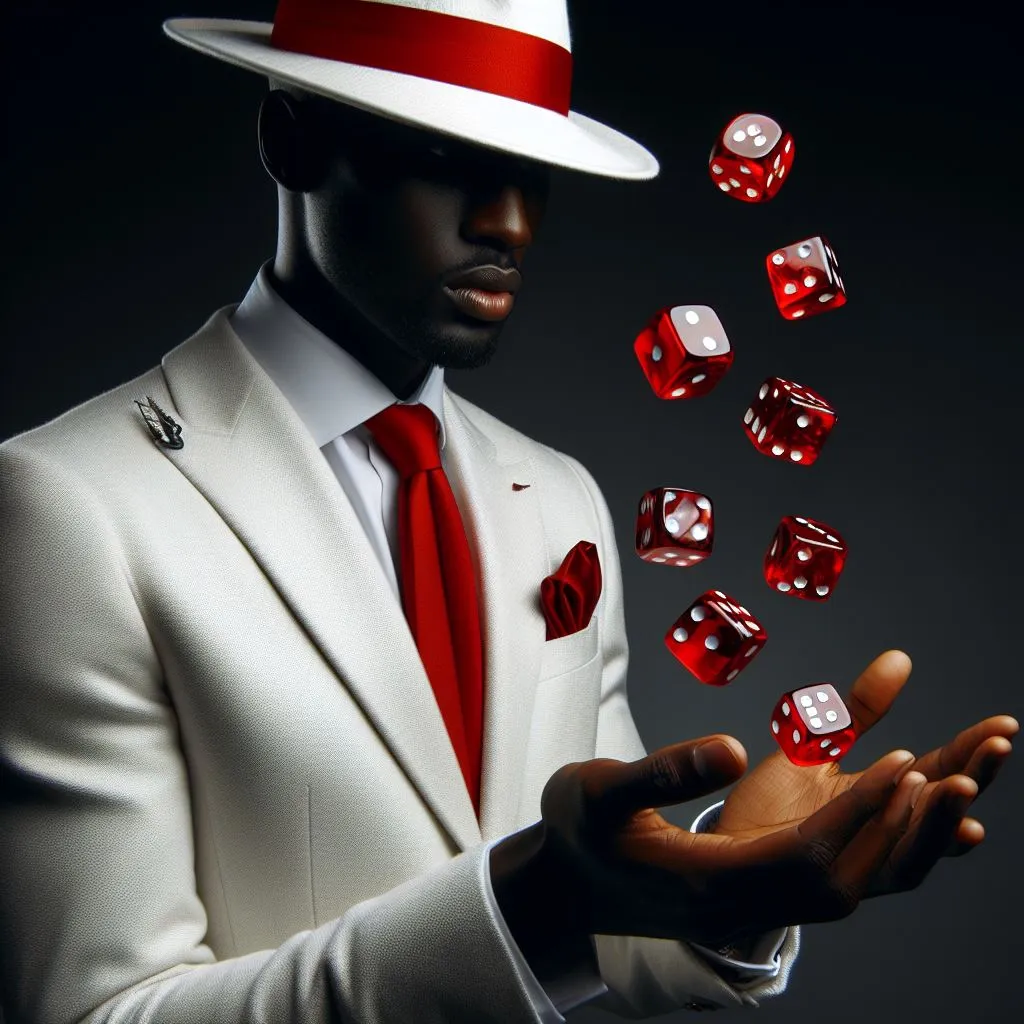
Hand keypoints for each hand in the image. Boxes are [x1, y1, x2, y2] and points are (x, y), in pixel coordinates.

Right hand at [497, 731, 935, 950]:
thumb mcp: (599, 788)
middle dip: (892, 830)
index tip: (904, 760)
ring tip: (922, 787)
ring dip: (884, 843)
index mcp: (704, 881)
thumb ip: (663, 770)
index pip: (804, 854)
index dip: (859, 809)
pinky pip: (818, 884)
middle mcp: (733, 904)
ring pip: (835, 891)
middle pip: (838, 885)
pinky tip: (873, 810)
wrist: (561, 887)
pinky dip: (856, 848)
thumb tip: (734, 750)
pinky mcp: (742, 895)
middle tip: (940, 771)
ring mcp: (739, 906)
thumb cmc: (575, 831)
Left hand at [711, 650, 1016, 897]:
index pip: (942, 773)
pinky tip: (905, 792)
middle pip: (944, 813)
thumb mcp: (820, 743)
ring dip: (944, 816)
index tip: (1003, 726)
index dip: (973, 751)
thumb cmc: (775, 802)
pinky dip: (893, 826)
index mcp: (887, 801)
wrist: (725, 847)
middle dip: (973, 780)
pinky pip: (874, 856)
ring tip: (961, 782)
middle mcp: (883, 835)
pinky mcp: (833, 873)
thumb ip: (860, 709)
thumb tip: (900, 659)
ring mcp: (862, 860)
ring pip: (919, 848)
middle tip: (997, 747)